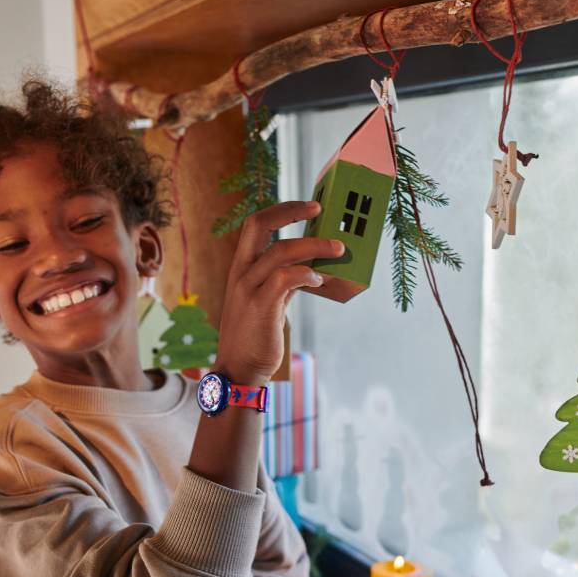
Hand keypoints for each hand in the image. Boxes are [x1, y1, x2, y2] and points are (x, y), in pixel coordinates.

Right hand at [214, 201, 343, 383]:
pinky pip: (286, 278)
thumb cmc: (255, 337)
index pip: (255, 225)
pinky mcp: (261, 307)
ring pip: (281, 251)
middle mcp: (240, 273)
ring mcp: (248, 289)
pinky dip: (307, 274)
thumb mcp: (267, 302)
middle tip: (319, 209)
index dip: (282, 210)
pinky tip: (319, 279)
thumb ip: (284, 283)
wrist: (239, 369)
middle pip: (258, 224)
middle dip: (290, 210)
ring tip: (338, 250)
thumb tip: (311, 268)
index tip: (309, 207)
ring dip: (314, 246)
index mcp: (241, 268)